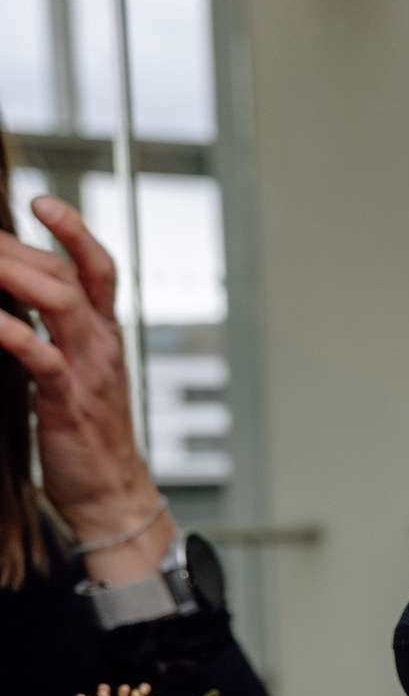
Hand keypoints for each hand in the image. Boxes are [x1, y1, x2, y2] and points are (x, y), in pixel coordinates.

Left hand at [0, 196, 170, 585]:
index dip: (72, 230)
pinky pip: (39, 353)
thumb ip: (54, 334)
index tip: (40, 201)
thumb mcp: (79, 373)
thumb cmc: (89, 436)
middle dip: (22, 243)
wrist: (111, 494)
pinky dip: (10, 331)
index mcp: (108, 334)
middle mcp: (103, 342)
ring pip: (60, 299)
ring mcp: (89, 368)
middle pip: (69, 272)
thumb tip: (14, 305)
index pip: (96, 267)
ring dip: (15, 271)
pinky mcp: (67, 398)